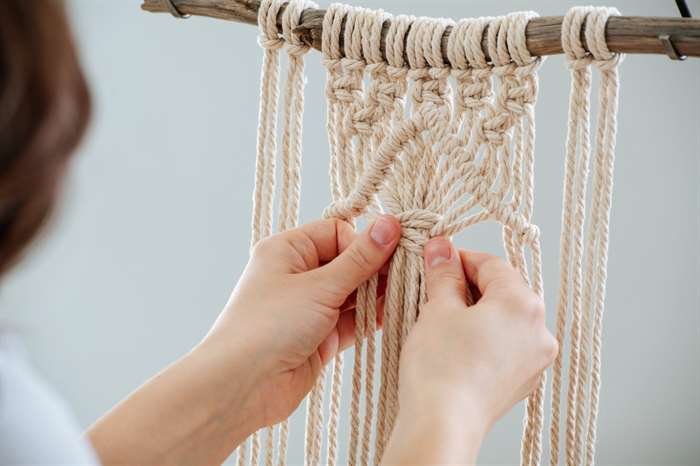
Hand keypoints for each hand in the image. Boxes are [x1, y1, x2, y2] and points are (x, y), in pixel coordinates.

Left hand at [202, 215, 401, 429]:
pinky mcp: (320, 336)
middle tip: (409, 269)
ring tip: (408, 290)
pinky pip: (352, 320)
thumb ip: (359, 259)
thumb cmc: (269, 325)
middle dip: (376, 268)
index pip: (336, 232)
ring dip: (377, 293)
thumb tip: (389, 224)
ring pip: (353, 292)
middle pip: (348, 262)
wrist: (242, 385)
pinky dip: (371, 317)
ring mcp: (309, 307)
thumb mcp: (319, 286)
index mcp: (287, 250)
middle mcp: (297, 275)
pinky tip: (395, 312)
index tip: (391, 252)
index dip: (363, 242)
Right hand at [386, 237, 557, 463]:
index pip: (492, 264)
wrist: (443, 425)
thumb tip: (442, 248)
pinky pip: (507, 345)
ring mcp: (535, 359)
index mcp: (523, 304)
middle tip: (436, 288)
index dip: (461, 258)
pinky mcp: (524, 381)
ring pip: (506, 319)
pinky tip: (458, 345)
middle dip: (470, 286)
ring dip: (478, 311)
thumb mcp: (438, 309)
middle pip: (504, 291)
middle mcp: (539, 330)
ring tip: (444, 318)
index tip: (437, 260)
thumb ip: (444, 274)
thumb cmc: (440, 367)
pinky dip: (486, 337)